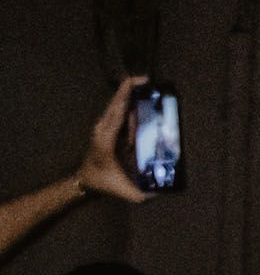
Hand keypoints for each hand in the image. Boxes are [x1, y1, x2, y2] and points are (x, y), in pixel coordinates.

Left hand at [75, 76, 147, 204]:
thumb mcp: (122, 191)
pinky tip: (136, 99)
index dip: (125, 100)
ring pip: (114, 106)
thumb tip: (161, 193)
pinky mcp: (103, 128)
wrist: (82, 181)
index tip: (136, 86)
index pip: (115, 116)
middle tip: (145, 79)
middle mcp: (101, 131)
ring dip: (128, 96)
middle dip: (127, 90)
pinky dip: (125, 104)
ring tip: (144, 87)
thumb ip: (140, 194)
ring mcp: (100, 128)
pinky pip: (115, 112)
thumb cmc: (103, 182)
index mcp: (105, 142)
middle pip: (114, 105)